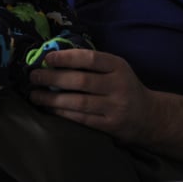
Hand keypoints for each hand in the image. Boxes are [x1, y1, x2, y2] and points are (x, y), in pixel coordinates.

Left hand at [28, 49, 152, 143]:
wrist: (149, 115)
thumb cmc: (124, 86)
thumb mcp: (116, 69)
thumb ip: (93, 64)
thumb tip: (55, 56)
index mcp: (118, 66)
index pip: (90, 58)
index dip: (67, 57)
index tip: (47, 58)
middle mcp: (118, 85)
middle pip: (81, 81)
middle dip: (53, 78)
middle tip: (34, 76)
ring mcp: (115, 107)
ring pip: (79, 102)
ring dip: (53, 99)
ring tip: (35, 95)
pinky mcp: (110, 125)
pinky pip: (82, 118)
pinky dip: (63, 113)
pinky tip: (50, 109)